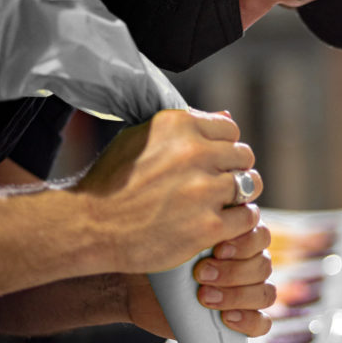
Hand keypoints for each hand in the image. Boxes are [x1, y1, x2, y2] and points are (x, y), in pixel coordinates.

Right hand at [73, 109, 262, 273]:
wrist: (90, 226)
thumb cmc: (111, 183)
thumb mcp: (139, 138)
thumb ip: (184, 127)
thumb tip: (226, 116)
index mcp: (178, 125)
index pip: (229, 130)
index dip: (222, 148)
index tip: (211, 163)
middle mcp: (194, 152)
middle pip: (243, 156)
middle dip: (232, 170)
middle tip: (215, 187)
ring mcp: (203, 190)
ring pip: (251, 185)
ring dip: (238, 197)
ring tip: (220, 206)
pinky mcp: (208, 225)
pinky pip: (246, 218)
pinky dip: (237, 223)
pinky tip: (221, 226)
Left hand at [123, 222, 275, 338]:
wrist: (136, 287)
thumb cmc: (155, 256)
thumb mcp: (175, 239)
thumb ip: (200, 230)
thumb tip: (219, 216)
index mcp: (237, 236)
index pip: (260, 236)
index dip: (244, 244)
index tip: (217, 250)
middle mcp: (246, 262)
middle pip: (263, 265)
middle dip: (232, 272)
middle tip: (200, 274)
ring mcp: (245, 291)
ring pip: (265, 293)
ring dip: (237, 295)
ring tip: (204, 297)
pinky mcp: (240, 319)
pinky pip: (262, 323)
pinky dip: (248, 321)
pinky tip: (226, 318)